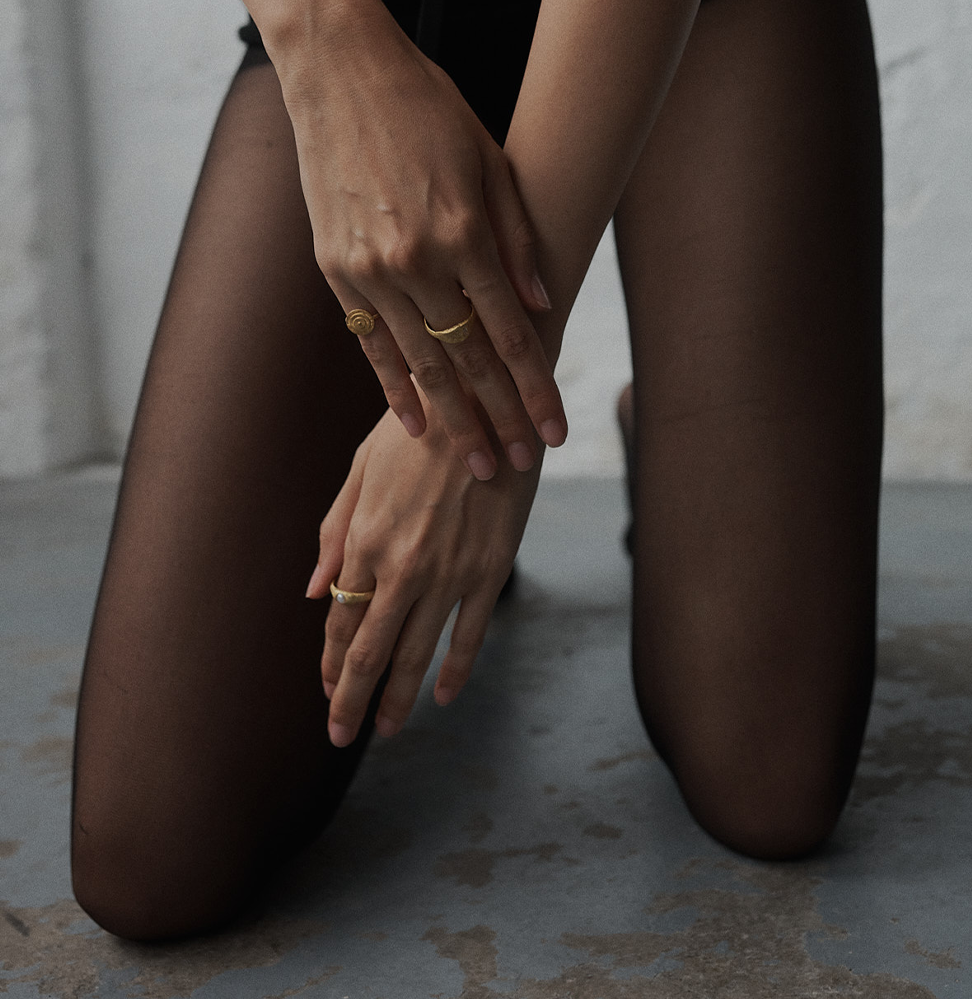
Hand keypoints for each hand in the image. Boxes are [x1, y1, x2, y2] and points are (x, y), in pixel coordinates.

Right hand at [280, 25, 566, 478]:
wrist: (341, 72)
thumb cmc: (429, 109)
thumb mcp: (492, 164)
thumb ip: (517, 241)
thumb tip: (543, 305)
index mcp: (465, 232)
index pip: (510, 333)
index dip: (535, 388)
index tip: (554, 433)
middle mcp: (416, 260)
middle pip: (467, 361)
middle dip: (499, 420)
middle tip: (519, 469)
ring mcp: (369, 269)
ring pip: (418, 364)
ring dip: (450, 420)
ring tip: (474, 465)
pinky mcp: (335, 269)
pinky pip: (370, 343)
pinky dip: (393, 386)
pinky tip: (414, 422)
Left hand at [306, 404, 541, 743]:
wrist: (486, 404)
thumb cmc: (417, 429)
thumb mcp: (362, 467)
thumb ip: (335, 530)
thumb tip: (313, 589)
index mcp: (365, 540)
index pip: (339, 620)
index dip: (328, 661)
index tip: (324, 689)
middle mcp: (402, 568)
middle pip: (369, 653)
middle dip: (349, 700)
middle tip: (339, 735)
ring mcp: (449, 574)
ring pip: (417, 655)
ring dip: (398, 699)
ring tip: (385, 729)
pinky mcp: (490, 570)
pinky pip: (468, 635)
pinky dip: (454, 671)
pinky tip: (443, 696)